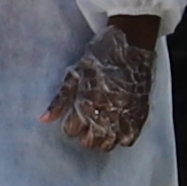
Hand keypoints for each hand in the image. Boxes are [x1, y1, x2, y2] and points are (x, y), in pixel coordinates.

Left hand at [49, 19, 163, 157]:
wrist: (132, 43)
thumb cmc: (100, 56)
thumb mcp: (74, 74)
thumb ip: (60, 100)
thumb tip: (44, 120)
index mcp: (89, 101)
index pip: (73, 130)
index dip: (70, 127)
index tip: (72, 120)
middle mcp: (109, 110)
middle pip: (92, 141)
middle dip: (85, 137)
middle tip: (85, 126)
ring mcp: (128, 112)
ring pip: (112, 142)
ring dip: (103, 139)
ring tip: (100, 129)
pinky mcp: (142, 111)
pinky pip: (132, 136)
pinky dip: (123, 137)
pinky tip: (116, 129)